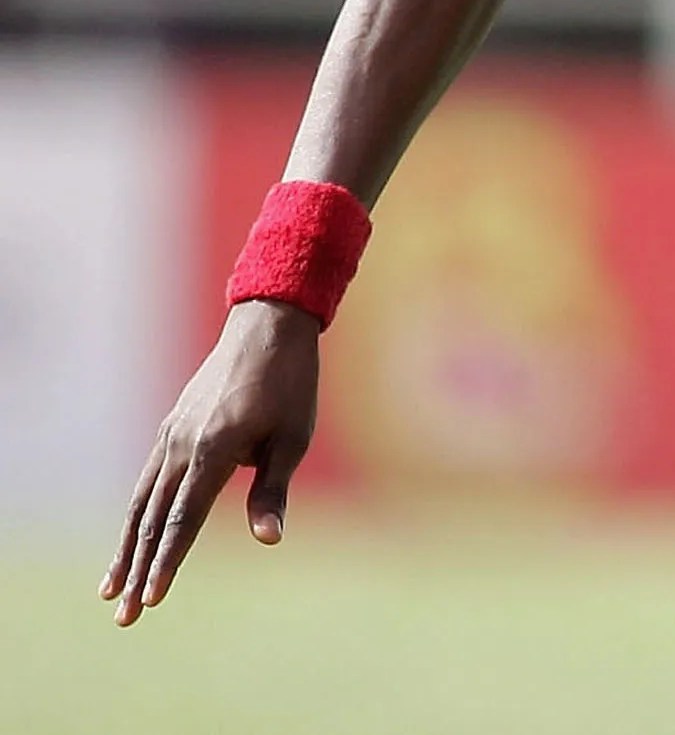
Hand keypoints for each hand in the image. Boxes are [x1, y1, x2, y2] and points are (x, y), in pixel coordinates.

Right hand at [103, 298, 322, 623]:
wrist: (267, 327)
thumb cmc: (291, 384)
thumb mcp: (293, 437)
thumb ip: (272, 490)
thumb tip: (268, 540)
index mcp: (212, 448)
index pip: (183, 519)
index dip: (168, 562)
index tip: (152, 599)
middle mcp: (182, 444)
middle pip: (154, 519)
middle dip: (139, 569)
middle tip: (125, 615)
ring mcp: (171, 435)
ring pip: (142, 502)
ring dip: (127, 548)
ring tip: (112, 589)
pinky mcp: (171, 429)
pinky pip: (148, 480)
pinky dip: (136, 515)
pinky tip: (132, 540)